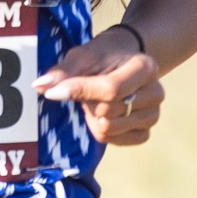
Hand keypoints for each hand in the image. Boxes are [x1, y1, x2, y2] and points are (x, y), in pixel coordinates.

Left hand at [35, 28, 161, 145]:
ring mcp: (153, 115)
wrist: (124, 61)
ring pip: (110, 129)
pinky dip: (103, 131)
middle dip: (89, 102)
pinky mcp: (146, 132)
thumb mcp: (83, 56)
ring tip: (97, 101)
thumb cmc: (102, 57)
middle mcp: (156, 92)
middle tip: (89, 89)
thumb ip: (63, 71)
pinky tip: (103, 115)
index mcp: (145, 67)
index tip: (53, 92)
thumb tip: (40, 86)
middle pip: (108, 112)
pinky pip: (115, 141)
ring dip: (94, 117)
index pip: (110, 89)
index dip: (79, 92)